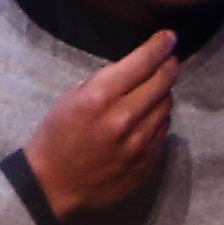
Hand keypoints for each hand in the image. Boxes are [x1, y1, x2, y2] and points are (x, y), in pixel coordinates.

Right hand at [23, 32, 178, 219]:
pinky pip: (163, 133)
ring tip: (155, 91)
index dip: (161, 47)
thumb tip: (137, 70)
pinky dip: (159, 120)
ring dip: (164, 95)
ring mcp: (138, 144)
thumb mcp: (73, 98)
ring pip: (166, 108)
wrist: (53, 185)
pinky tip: (150, 118)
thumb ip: (106, 82)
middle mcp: (123, 119)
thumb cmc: (57, 136)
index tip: (170, 38)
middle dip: (168, 67)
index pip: (143, 63)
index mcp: (100, 97)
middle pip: (162, 84)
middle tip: (170, 61)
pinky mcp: (145, 164)